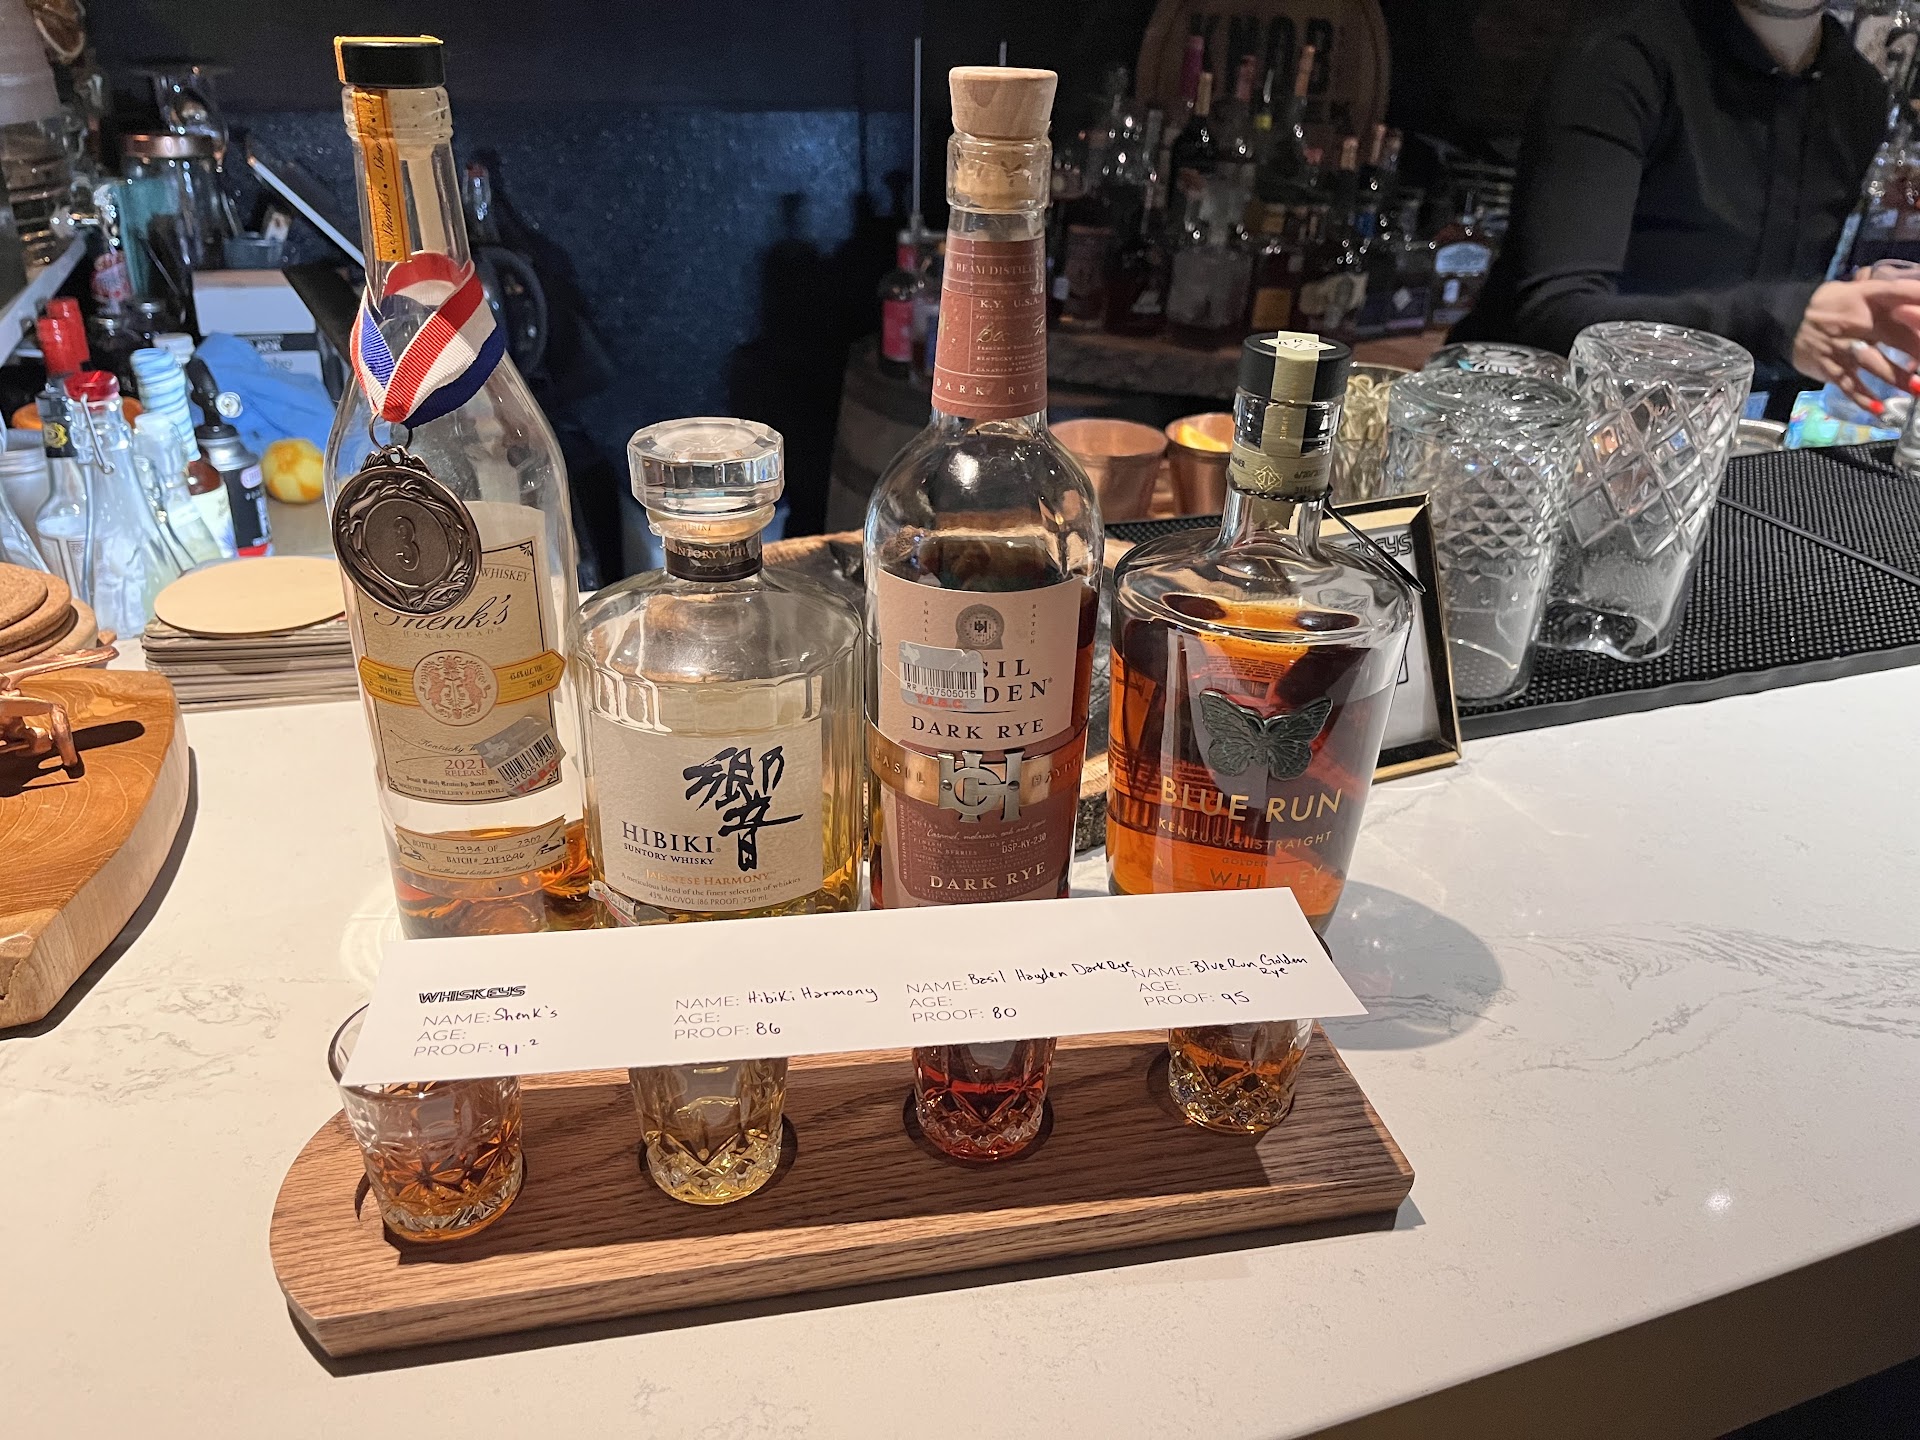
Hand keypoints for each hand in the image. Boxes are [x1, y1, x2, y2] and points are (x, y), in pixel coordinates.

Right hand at [1792, 278, 1919, 416]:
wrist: (1785, 319)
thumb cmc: (1830, 305)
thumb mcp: (1856, 289)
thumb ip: (1886, 294)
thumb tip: (1915, 297)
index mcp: (1867, 296)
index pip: (1899, 292)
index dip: (1917, 300)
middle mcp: (1857, 321)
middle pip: (1894, 335)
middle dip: (1916, 349)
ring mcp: (1841, 346)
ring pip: (1874, 363)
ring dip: (1897, 377)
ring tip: (1917, 389)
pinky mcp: (1830, 367)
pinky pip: (1848, 385)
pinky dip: (1863, 398)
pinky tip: (1879, 409)